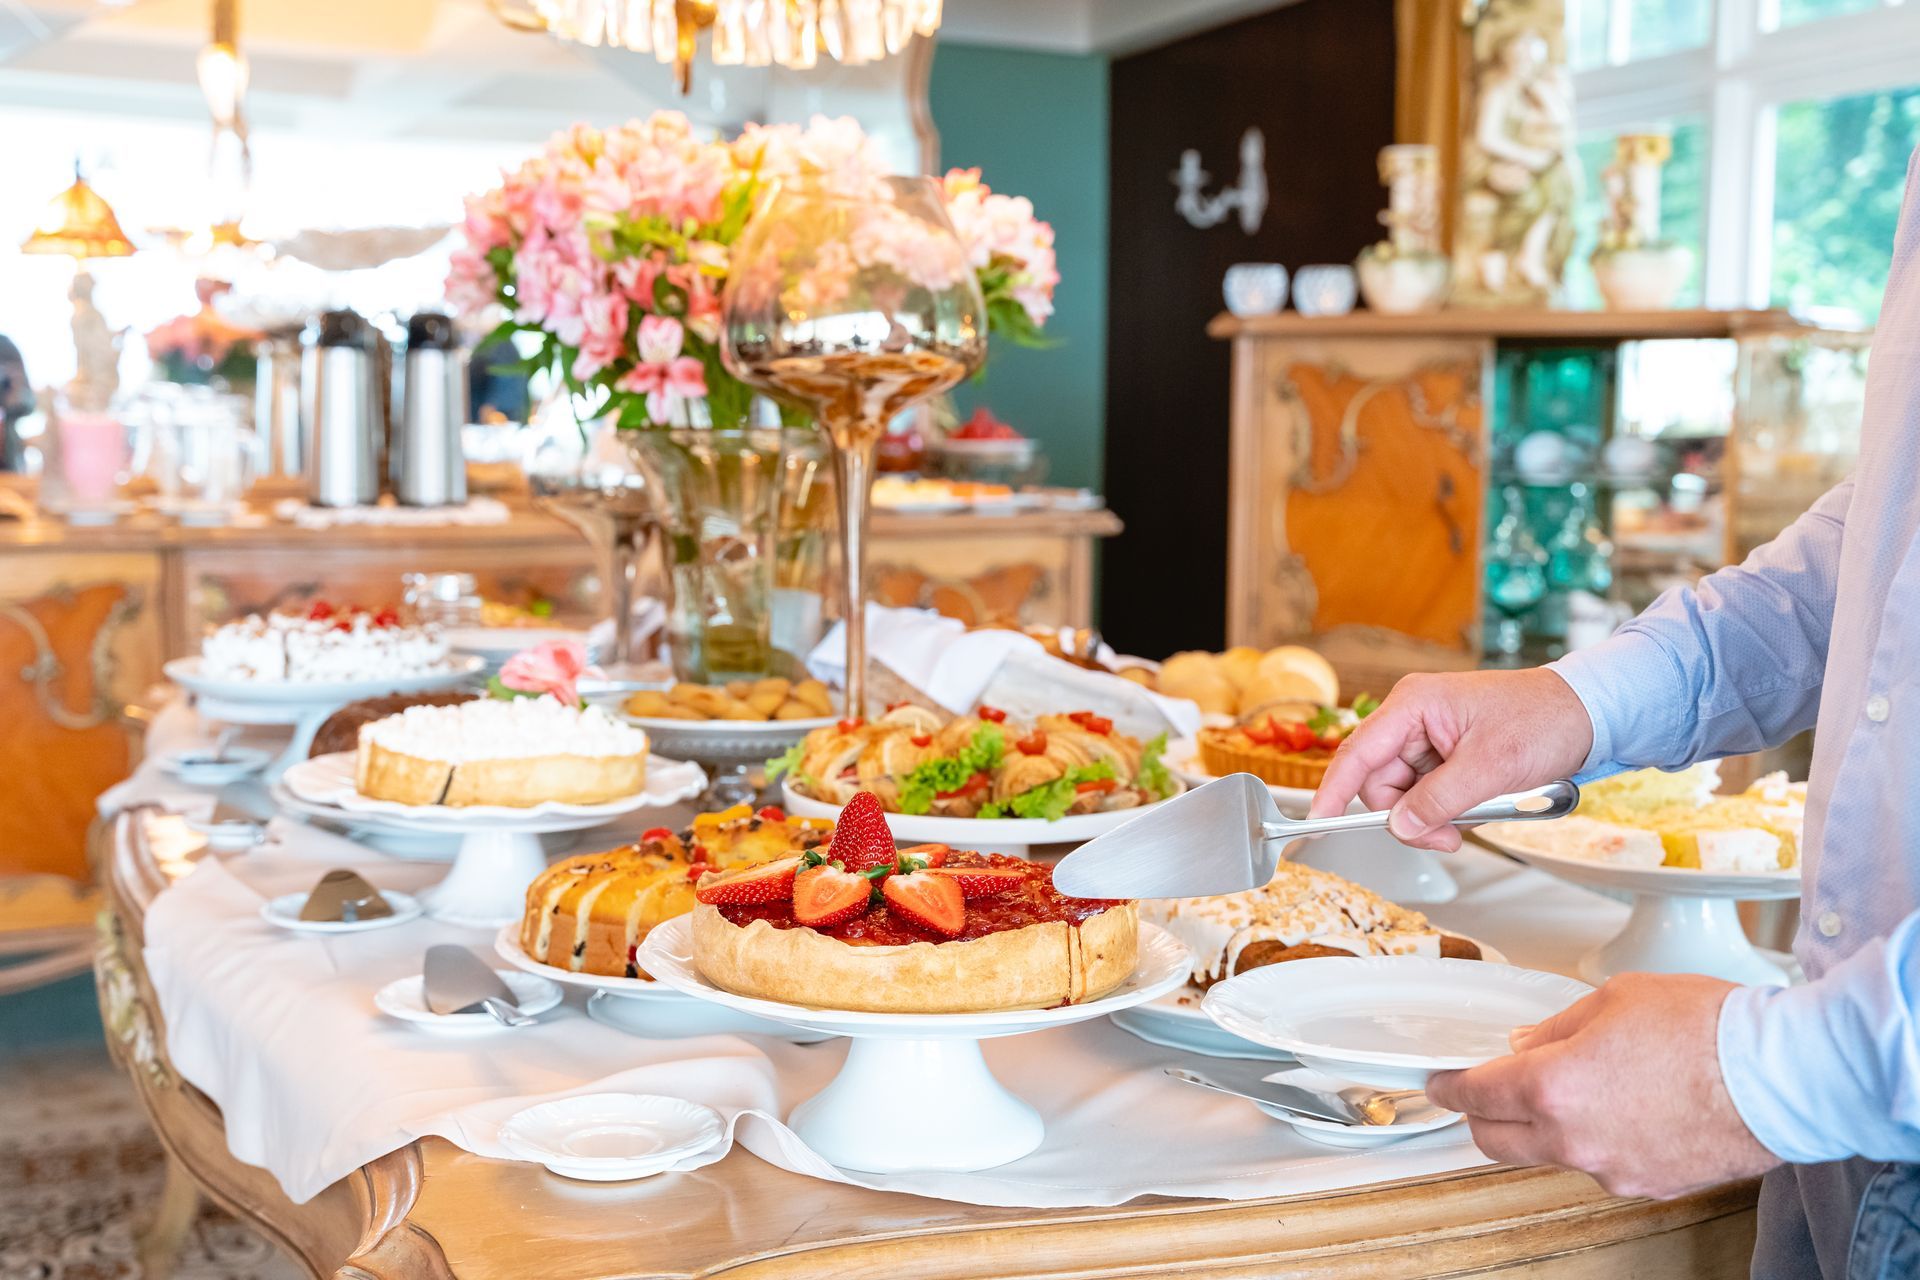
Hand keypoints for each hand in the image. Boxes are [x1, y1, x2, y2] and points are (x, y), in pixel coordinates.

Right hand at [1308, 668, 1593, 850]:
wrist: (1587, 716)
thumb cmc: (1543, 721)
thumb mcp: (1491, 767)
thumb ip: (1439, 800)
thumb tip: (1399, 826)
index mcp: (1413, 705)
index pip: (1357, 753)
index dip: (1334, 792)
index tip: (1318, 824)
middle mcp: (1413, 719)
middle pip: (1379, 782)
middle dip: (1407, 816)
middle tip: (1446, 836)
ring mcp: (1428, 738)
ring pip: (1403, 795)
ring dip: (1431, 817)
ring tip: (1472, 819)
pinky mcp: (1445, 756)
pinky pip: (1426, 794)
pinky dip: (1446, 811)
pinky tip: (1475, 807)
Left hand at [1426, 973, 1779, 1198]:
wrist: (1785, 1075)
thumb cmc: (1709, 1028)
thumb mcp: (1613, 999)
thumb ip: (1555, 1027)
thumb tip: (1525, 1045)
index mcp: (1554, 1087)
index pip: (1475, 1095)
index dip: (1448, 1086)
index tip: (1438, 1081)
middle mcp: (1575, 1139)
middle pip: (1496, 1142)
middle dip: (1481, 1115)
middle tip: (1485, 1089)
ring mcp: (1612, 1169)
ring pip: (1550, 1155)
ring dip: (1543, 1127)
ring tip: (1574, 1086)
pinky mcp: (1649, 1184)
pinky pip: (1601, 1163)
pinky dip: (1595, 1139)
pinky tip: (1620, 1107)